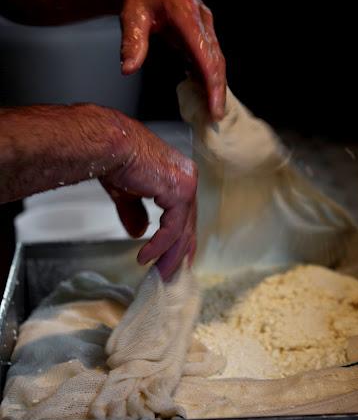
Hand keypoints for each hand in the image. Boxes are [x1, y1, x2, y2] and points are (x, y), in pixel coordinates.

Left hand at [0, 0, 225, 119]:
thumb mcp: (130, 12)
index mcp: (187, 14)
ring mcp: (205, 26)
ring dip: (217, 87)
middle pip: (216, 62)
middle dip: (218, 92)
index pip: (205, 55)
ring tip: (214, 114)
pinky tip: (207, 98)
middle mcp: (202, 20)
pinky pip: (210, 59)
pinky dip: (210, 79)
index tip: (214, 107)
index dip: (212, 84)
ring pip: (216, 62)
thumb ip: (132, 41)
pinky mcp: (202, 34)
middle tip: (216, 120)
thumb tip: (128, 68)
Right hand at [0, 103, 196, 279]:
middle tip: (169, 274)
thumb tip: (138, 231)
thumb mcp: (127, 193)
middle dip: (178, 252)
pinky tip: (146, 256)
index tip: (174, 259)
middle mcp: (188, 178)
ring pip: (183, 229)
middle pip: (188, 224)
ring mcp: (187, 184)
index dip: (180, 239)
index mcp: (179, 175)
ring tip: (158, 272)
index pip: (185, 214)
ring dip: (170, 255)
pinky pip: (173, 228)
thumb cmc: (114, 159)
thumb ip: (135, 212)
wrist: (108, 146)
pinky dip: (160, 246)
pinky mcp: (180, 191)